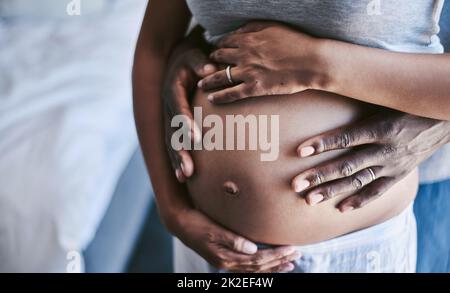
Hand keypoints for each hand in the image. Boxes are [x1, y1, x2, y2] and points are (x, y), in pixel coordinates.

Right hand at [162, 39, 216, 181]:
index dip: (186, 123)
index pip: (179, 109)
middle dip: (180, 151)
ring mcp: (168, 117)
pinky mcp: (172, 125)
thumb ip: (201, 62)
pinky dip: (176, 159)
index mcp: (173, 90)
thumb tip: (209, 69)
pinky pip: (173, 144)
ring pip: (171, 142)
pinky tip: (183, 177)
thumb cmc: (191, 58)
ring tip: (185, 177)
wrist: (176, 61)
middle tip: (190, 169)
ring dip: (177, 160)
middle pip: (172, 132)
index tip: (196, 138)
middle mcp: (168, 107)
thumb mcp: (195, 55)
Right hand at [172, 208, 300, 272]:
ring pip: (254, 269)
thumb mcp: (212, 229)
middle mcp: (227, 262)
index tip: (291, 248)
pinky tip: (271, 263)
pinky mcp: (225, 257)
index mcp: (225, 257)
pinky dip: (262, 266)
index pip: (256, 260)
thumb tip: (253, 249)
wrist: (179, 222)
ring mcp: (226, 261)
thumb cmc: (196, 222)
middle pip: (258, 267)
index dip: (275, 256)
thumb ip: (232, 239)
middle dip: (279, 261)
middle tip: (297, 254)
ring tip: (291, 263)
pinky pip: (247, 266)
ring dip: (273, 266)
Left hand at [198, 21, 327, 102]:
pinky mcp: (255, 88)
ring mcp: (248, 72)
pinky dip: (219, 97)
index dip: (218, 45)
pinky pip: (231, 94)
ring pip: (221, 76)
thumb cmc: (297, 43)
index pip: (226, 41)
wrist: (311, 62)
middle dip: (211, 61)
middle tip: (206, 66)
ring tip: (202, 83)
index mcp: (249, 38)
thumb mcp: (274, 27)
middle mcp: (245, 54)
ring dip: (209, 80)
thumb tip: (239, 31)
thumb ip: (254, 27)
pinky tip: (211, 99)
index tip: (215, 50)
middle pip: (219, 57)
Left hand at [291, 111, 449, 211]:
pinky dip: (359, 201)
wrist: (444, 119)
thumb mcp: (384, 101)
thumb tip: (327, 92)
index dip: (323, 144)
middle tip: (296, 184)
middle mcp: (386, 149)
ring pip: (358, 181)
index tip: (299, 151)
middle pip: (348, 165)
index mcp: (381, 127)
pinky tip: (340, 209)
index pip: (347, 138)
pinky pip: (377, 192)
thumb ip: (358, 105)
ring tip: (309, 200)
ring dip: (332, 191)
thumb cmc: (406, 105)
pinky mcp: (399, 175)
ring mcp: (393, 165)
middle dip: (320, 175)